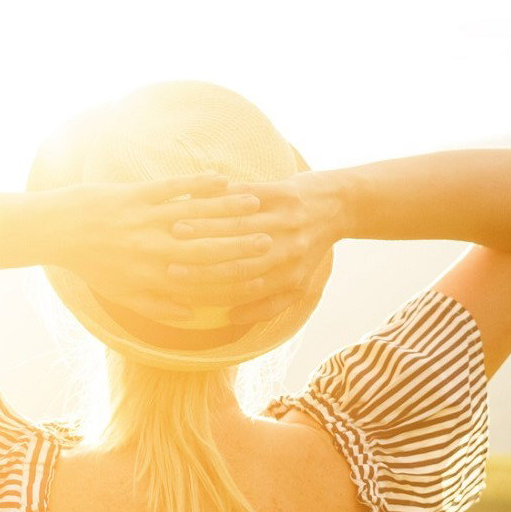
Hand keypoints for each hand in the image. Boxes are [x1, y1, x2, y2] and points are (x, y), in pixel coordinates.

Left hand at [40, 173, 274, 327]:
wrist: (59, 231)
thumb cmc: (93, 264)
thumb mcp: (123, 294)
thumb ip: (159, 306)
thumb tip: (191, 316)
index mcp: (152, 275)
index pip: (200, 276)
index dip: (231, 272)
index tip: (257, 269)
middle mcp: (153, 248)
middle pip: (205, 244)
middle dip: (240, 240)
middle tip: (271, 235)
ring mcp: (145, 219)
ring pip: (194, 213)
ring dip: (226, 207)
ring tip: (255, 203)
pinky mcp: (136, 195)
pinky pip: (173, 188)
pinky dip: (197, 184)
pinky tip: (221, 179)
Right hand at [162, 171, 344, 322]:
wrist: (341, 206)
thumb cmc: (310, 248)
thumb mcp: (297, 282)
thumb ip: (267, 305)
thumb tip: (231, 319)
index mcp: (288, 276)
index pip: (241, 289)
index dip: (209, 292)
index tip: (182, 291)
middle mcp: (288, 250)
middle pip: (236, 261)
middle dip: (200, 264)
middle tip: (169, 264)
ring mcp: (287, 220)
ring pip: (238, 228)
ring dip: (205, 228)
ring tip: (176, 229)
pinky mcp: (285, 192)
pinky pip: (248, 196)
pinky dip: (222, 197)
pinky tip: (199, 198)